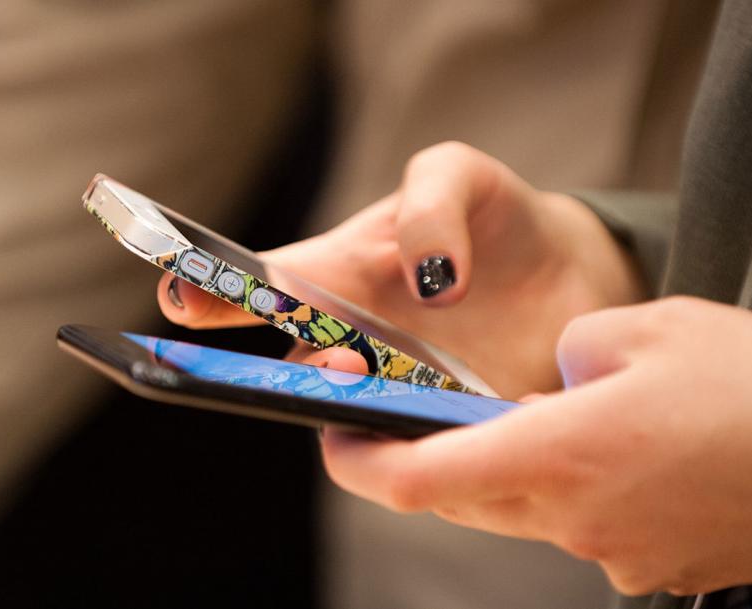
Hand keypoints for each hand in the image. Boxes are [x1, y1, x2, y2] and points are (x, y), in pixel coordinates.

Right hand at [158, 142, 643, 396]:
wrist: (567, 272)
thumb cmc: (490, 217)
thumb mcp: (460, 176)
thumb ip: (432, 204)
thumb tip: (430, 281)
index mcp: (330, 276)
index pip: (252, 288)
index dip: (206, 293)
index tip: (184, 297)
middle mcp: (347, 341)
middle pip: (293, 373)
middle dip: (298, 374)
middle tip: (345, 356)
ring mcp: (393, 391)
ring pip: (351, 423)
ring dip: (370, 414)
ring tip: (419, 388)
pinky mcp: (443, 428)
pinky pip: (420, 451)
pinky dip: (442, 440)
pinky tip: (489, 416)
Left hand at [318, 297, 751, 594]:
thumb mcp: (654, 324)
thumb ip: (571, 347)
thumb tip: (549, 378)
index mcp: (561, 452)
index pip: (421, 478)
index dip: (361, 461)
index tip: (333, 437)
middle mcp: (573, 517)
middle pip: (462, 499)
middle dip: (428, 461)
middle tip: (415, 417)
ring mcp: (611, 552)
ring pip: (523, 511)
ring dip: (509, 469)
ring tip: (547, 415)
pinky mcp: (650, 566)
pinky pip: (580, 525)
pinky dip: (573, 487)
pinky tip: (625, 449)